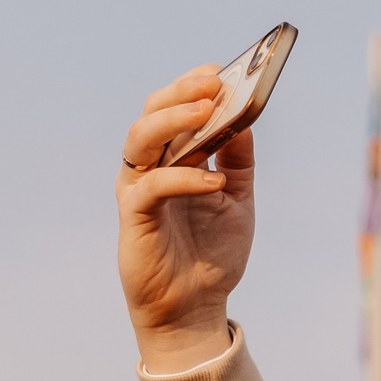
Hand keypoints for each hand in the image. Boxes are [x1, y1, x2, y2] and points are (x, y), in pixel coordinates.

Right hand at [116, 69, 256, 372]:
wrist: (196, 308)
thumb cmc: (212, 255)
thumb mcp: (237, 200)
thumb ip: (238, 160)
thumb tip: (246, 118)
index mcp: (172, 159)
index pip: (172, 110)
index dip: (189, 87)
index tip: (217, 72)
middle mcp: (150, 168)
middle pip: (152, 114)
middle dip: (181, 94)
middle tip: (212, 83)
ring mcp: (137, 189)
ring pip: (141, 139)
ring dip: (174, 121)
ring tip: (207, 112)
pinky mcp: (133, 217)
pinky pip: (151, 185)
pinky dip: (184, 178)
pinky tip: (214, 181)